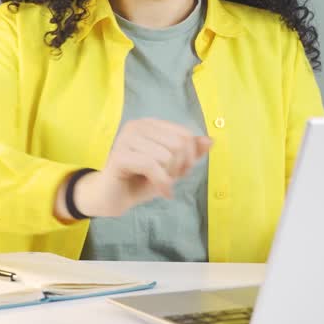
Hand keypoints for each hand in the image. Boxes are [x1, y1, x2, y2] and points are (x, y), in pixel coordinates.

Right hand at [61, 119, 212, 218]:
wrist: (112, 199)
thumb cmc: (141, 181)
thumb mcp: (171, 167)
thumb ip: (190, 154)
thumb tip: (211, 141)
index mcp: (150, 124)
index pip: (185, 135)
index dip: (190, 157)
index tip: (180, 172)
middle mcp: (137, 126)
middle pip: (178, 144)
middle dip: (179, 167)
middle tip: (170, 180)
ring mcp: (126, 138)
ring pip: (166, 156)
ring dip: (169, 176)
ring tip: (160, 184)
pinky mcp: (119, 155)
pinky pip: (151, 166)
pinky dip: (161, 182)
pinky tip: (161, 191)